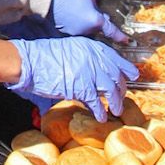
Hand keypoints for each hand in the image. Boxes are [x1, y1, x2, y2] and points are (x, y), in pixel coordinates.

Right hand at [8, 35, 139, 116]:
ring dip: (116, 102)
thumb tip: (95, 72)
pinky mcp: (81, 87)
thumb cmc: (44, 56)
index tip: (134, 76)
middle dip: (122, 89)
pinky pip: (96, 102)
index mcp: (91, 47)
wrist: (31, 62)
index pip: (116, 58)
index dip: (127, 69)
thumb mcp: (69, 50)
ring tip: (116, 110)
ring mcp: (89, 72)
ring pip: (111, 89)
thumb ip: (85, 58)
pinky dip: (100, 111)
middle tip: (122, 98)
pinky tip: (101, 117)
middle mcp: (94, 58)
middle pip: (116, 75)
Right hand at [50, 0, 127, 46]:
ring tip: (74, 9)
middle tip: (89, 9)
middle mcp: (86, 31)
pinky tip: (68, 14)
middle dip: (96, 21)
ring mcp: (75, 34)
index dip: (120, 36)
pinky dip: (75, 24)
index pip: (111, 31)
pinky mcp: (65, 35)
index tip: (126, 40)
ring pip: (86, 30)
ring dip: (84, 22)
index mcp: (95, 21)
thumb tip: (96, 12)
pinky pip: (75, 30)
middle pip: (97, 29)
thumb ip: (96, 6)